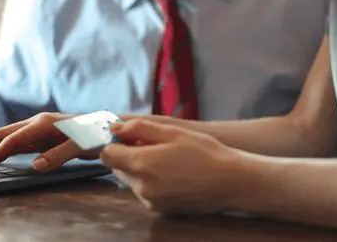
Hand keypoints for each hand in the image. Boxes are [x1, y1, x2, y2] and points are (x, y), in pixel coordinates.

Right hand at [0, 112, 93, 174]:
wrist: (110, 126)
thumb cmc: (97, 134)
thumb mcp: (82, 146)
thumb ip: (59, 155)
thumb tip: (35, 166)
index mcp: (44, 123)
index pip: (12, 140)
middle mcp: (38, 122)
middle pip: (2, 133)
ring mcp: (39, 128)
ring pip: (7, 136)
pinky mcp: (42, 134)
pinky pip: (17, 141)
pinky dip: (2, 148)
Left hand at [101, 119, 240, 214]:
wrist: (229, 181)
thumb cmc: (204, 152)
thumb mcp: (172, 132)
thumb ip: (139, 128)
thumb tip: (115, 127)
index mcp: (142, 164)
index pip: (107, 154)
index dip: (115, 142)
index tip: (128, 136)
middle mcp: (141, 186)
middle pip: (118, 168)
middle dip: (128, 155)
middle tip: (152, 145)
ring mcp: (150, 200)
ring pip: (131, 180)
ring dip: (139, 168)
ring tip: (166, 159)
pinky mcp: (159, 209)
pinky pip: (144, 191)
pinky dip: (150, 181)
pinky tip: (172, 173)